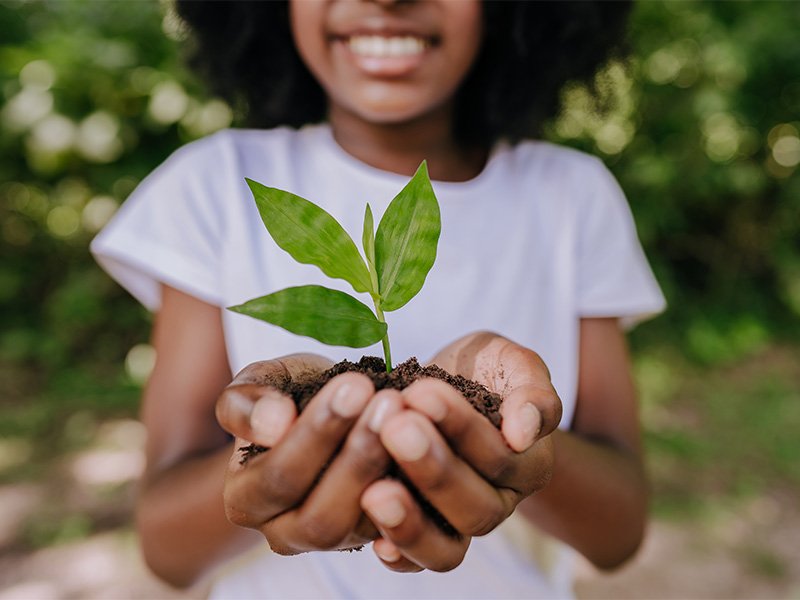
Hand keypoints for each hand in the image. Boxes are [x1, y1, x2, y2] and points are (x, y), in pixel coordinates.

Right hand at [216, 355, 402, 553]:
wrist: (333, 409)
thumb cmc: (290, 394)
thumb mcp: (262, 382)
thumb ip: (248, 401)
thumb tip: (274, 424)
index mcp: (246, 499)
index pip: (279, 478)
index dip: (317, 434)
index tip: (354, 386)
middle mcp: (286, 532)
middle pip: (321, 517)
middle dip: (358, 457)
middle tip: (389, 402)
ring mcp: (337, 540)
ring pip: (363, 528)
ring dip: (390, 471)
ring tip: (410, 418)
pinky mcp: (380, 536)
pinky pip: (403, 532)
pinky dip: (420, 491)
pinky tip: (435, 445)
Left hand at [360, 332, 561, 571]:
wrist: (442, 385)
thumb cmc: (479, 368)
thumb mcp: (509, 361)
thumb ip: (531, 390)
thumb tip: (523, 433)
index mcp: (529, 464)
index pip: (502, 458)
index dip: (461, 428)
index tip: (421, 392)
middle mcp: (498, 502)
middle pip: (477, 509)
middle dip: (433, 470)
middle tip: (395, 428)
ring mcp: (458, 524)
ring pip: (448, 548)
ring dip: (411, 521)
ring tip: (374, 491)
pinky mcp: (422, 531)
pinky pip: (415, 562)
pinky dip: (397, 553)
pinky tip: (371, 534)